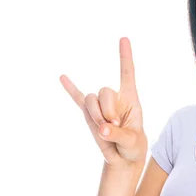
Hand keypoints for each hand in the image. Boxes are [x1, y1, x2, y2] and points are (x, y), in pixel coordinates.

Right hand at [60, 37, 146, 167]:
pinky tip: (63, 77)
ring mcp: (100, 106)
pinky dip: (71, 89)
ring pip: (90, 100)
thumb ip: (118, 135)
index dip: (125, 56)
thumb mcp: (132, 143)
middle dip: (107, 110)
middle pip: (104, 91)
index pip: (127, 73)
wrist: (123, 158)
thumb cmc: (133, 147)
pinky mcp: (89, 114)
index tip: (124, 38)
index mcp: (130, 98)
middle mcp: (114, 98)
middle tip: (114, 125)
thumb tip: (102, 129)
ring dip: (95, 115)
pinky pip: (78, 99)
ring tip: (105, 130)